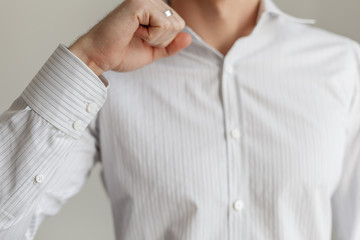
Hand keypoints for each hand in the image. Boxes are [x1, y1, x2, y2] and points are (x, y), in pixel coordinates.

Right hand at [69, 0, 191, 78]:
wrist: (100, 56)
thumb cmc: (121, 53)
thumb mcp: (153, 51)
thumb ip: (171, 45)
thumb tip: (189, 37)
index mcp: (153, 10)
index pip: (178, 25)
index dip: (164, 40)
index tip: (142, 40)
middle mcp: (150, 1)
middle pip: (178, 24)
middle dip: (161, 40)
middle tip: (138, 38)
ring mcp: (145, 0)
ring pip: (172, 24)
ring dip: (155, 38)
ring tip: (135, 35)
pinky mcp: (139, 4)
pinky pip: (163, 24)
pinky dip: (150, 36)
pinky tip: (134, 31)